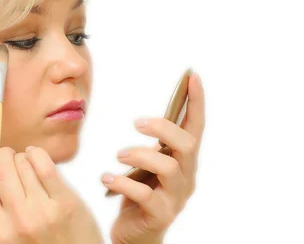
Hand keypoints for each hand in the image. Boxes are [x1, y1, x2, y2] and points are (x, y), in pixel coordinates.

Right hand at [0, 146, 102, 243]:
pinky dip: (37, 154)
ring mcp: (44, 210)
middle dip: (1, 156)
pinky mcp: (66, 202)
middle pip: (1, 170)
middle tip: (5, 156)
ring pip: (22, 164)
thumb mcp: (7, 241)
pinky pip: (45, 165)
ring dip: (21, 157)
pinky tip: (36, 157)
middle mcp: (20, 221)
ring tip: (24, 162)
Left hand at [102, 73, 205, 243]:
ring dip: (140, 155)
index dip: (196, 102)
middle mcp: (186, 177)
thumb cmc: (140, 194)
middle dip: (162, 128)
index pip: (196, 127)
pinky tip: (107, 178)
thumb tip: (145, 119)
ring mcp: (176, 198)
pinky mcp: (160, 215)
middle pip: (187, 144)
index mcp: (184, 161)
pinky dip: (123, 183)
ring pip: (168, 167)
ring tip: (118, 156)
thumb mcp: (146, 165)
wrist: (136, 235)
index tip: (193, 76)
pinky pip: (145, 195)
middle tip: (137, 123)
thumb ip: (151, 146)